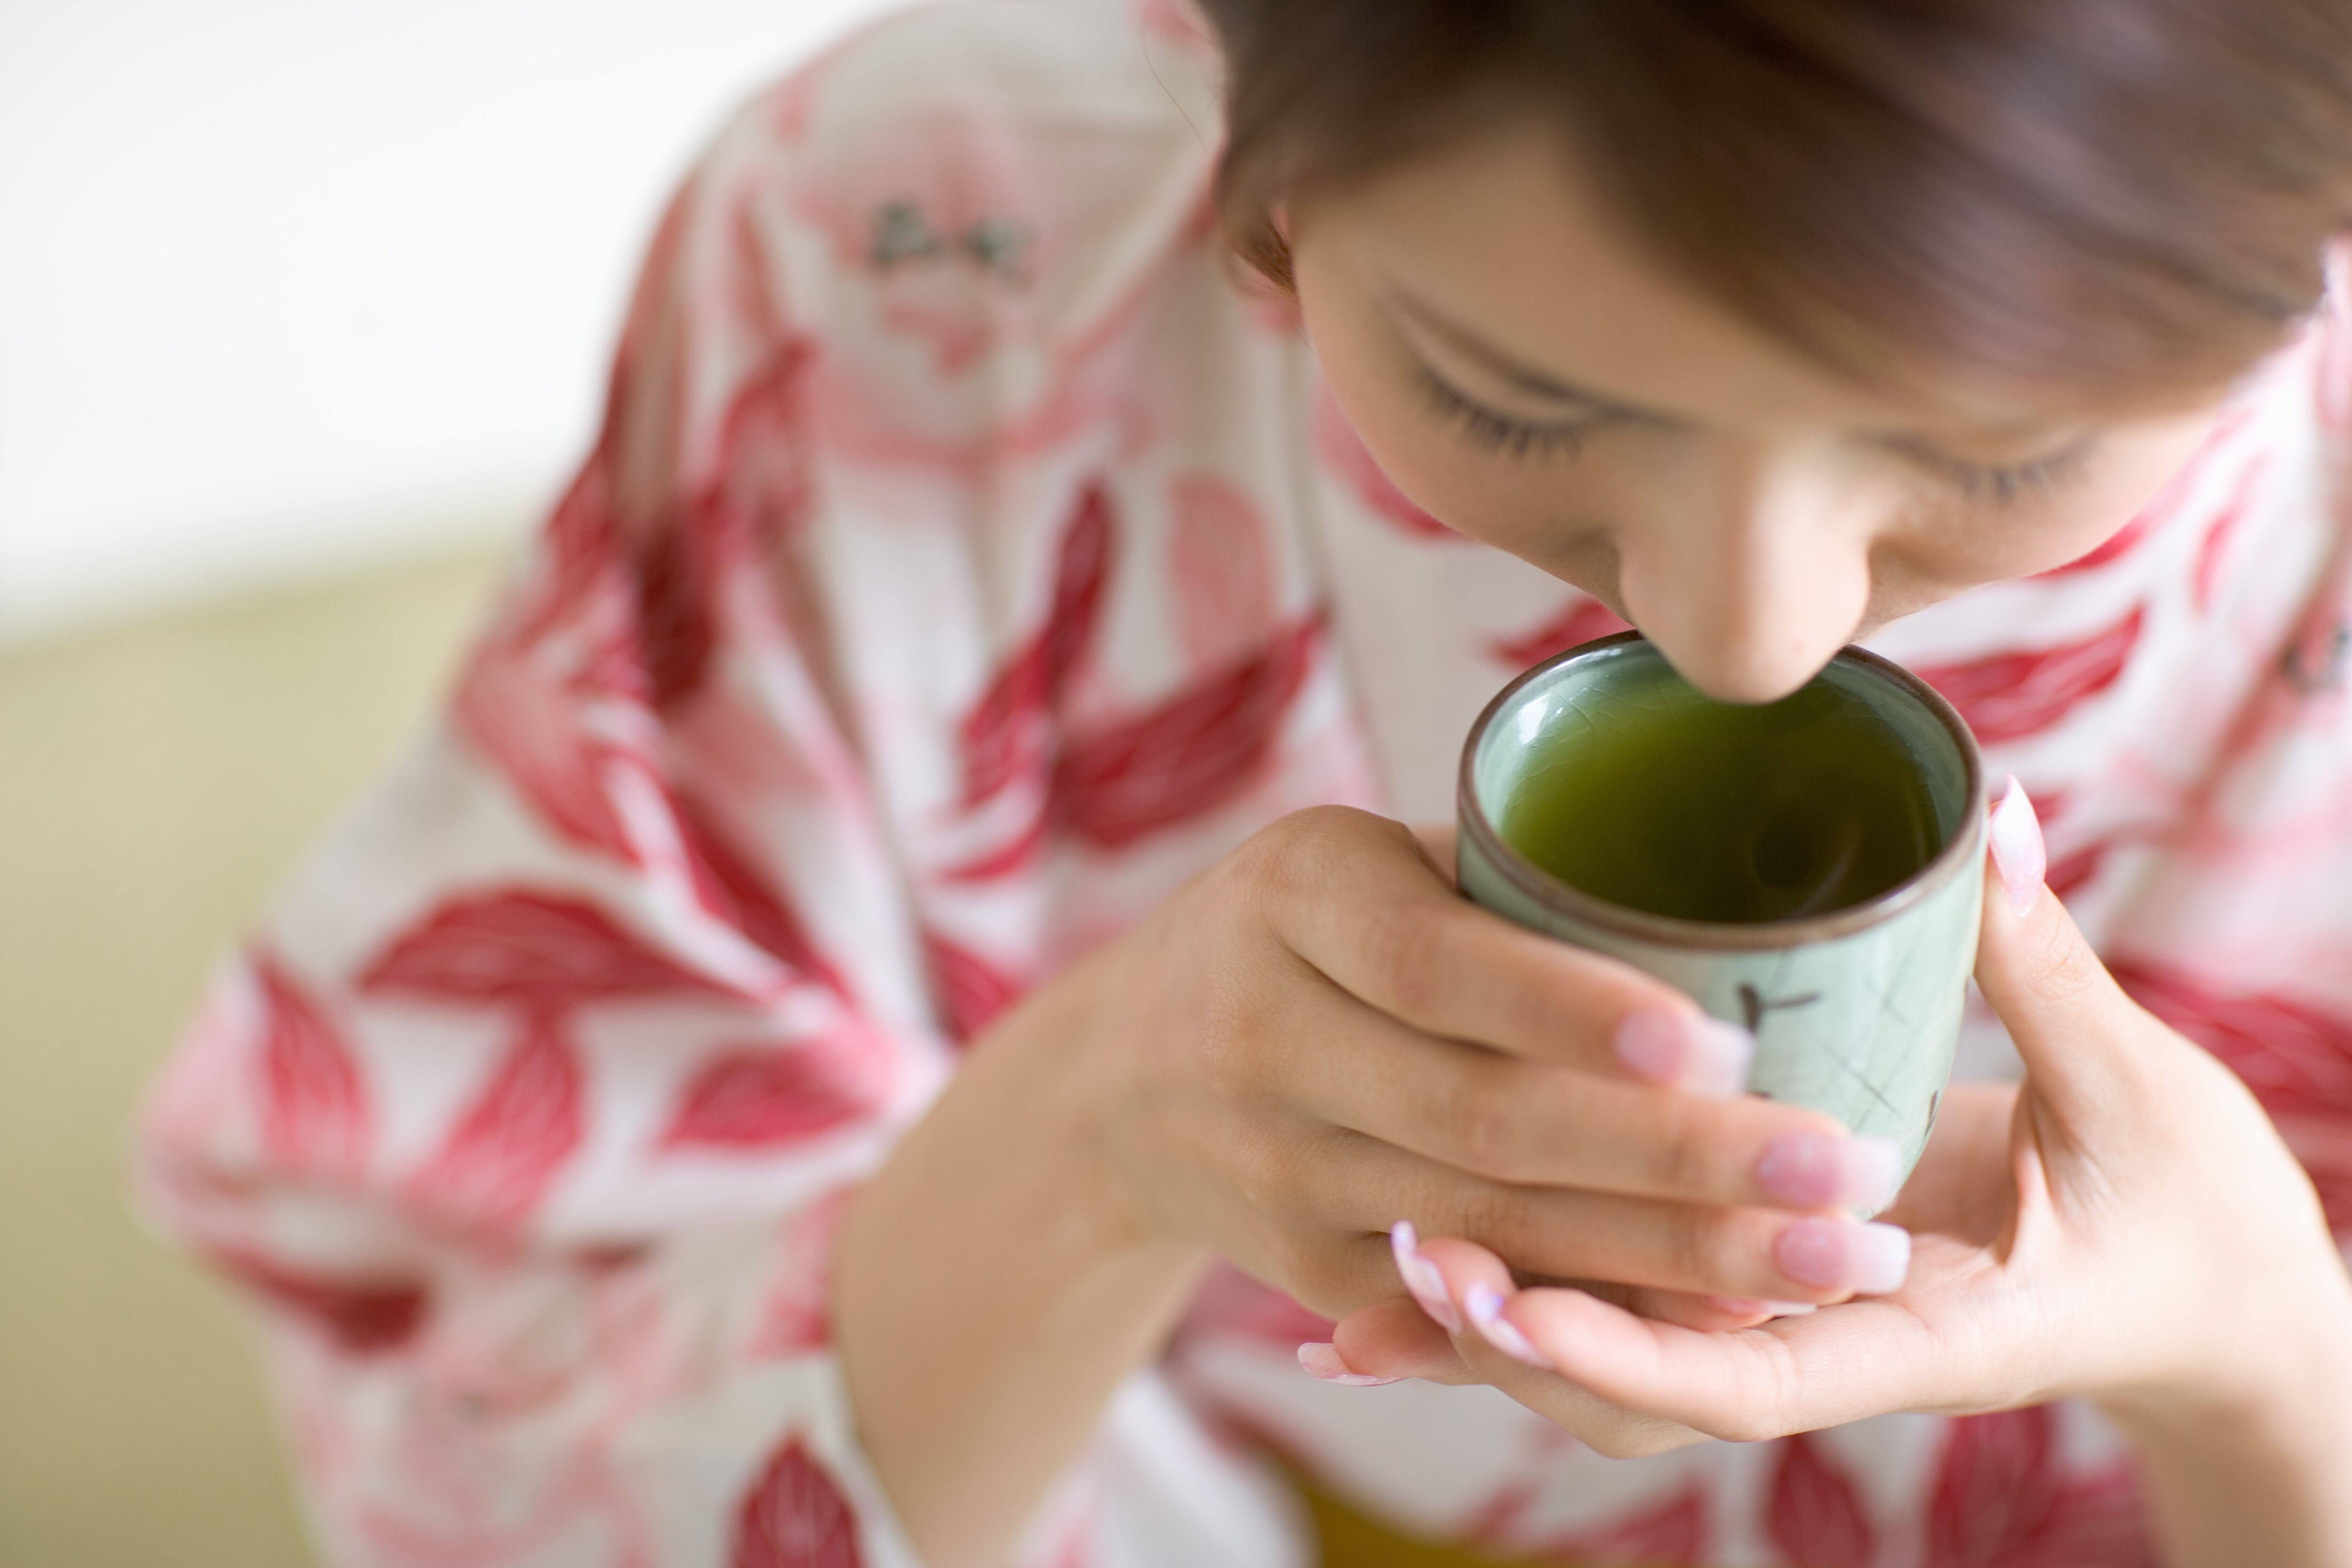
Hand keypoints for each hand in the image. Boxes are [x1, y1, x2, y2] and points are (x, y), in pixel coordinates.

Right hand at [1064, 805, 1917, 1331]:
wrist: (1117, 1076)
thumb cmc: (1292, 933)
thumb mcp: (1353, 861)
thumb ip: (1503, 881)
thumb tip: (1728, 884)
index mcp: (1291, 902)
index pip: (1437, 966)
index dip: (1573, 1008)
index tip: (1721, 1035)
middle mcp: (1263, 1039)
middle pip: (1483, 1117)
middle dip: (1678, 1157)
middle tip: (1843, 1167)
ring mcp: (1273, 1169)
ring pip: (1488, 1228)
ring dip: (1667, 1256)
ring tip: (1823, 1254)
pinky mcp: (1299, 1268)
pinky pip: (1457, 1304)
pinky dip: (1590, 1312)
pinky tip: (1717, 1314)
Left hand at [1325, 786, 2351, 1466]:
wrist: (2199, 1283)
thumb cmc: (2180, 1200)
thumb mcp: (2130, 1097)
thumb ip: (2042, 965)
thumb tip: (1992, 818)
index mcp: (1930, 1334)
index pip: (1748, 1373)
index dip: (1620, 1344)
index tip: (1507, 1298)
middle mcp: (1840, 1352)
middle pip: (1648, 1389)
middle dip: (1521, 1336)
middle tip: (1404, 1252)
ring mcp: (1798, 1336)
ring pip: (1620, 1367)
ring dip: (1501, 1335)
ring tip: (1368, 1293)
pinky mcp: (1766, 1296)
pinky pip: (1632, 1323)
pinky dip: (1526, 1316)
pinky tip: (1404, 1304)